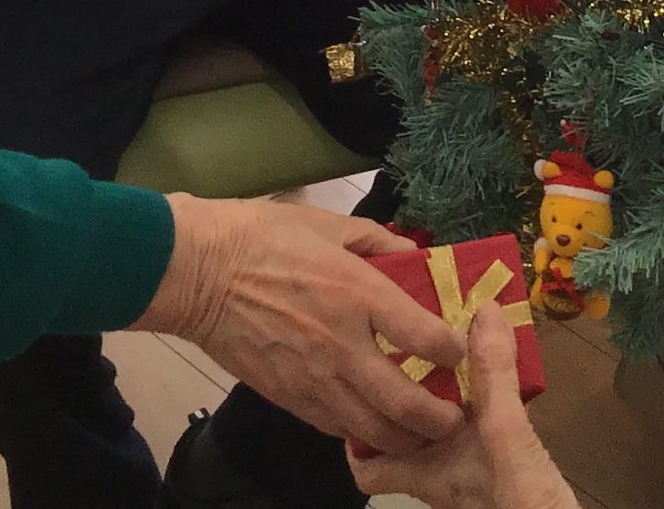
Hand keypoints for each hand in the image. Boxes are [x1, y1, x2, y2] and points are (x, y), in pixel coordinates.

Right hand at [134, 199, 465, 455]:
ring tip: (425, 435)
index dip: (455, 352)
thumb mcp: (330, 225)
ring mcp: (314, 379)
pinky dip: (361, 435)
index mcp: (359, 294)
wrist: (200, 273)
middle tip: (457, 418)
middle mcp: (343, 346)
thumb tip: (413, 255)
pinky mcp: (288, 398)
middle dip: (439, 418)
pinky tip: (374, 430)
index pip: (425, 338)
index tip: (463, 352)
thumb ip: (378, 241)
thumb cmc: (265, 238)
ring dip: (405, 438)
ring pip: (372, 428)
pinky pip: (335, 428)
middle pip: (405, 402)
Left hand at [347, 305, 579, 508]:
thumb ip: (493, 378)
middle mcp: (439, 474)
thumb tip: (482, 312)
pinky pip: (476, 431)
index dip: (353, 435)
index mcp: (422, 473)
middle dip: (403, 397)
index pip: (365, 466)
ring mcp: (470, 472)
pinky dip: (478, 406)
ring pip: (440, 434)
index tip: (359, 387)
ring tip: (447, 353)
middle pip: (402, 439)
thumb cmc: (519, 500)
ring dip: (442, 398)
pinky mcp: (500, 470)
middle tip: (404, 351)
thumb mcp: (505, 433)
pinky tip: (494, 379)